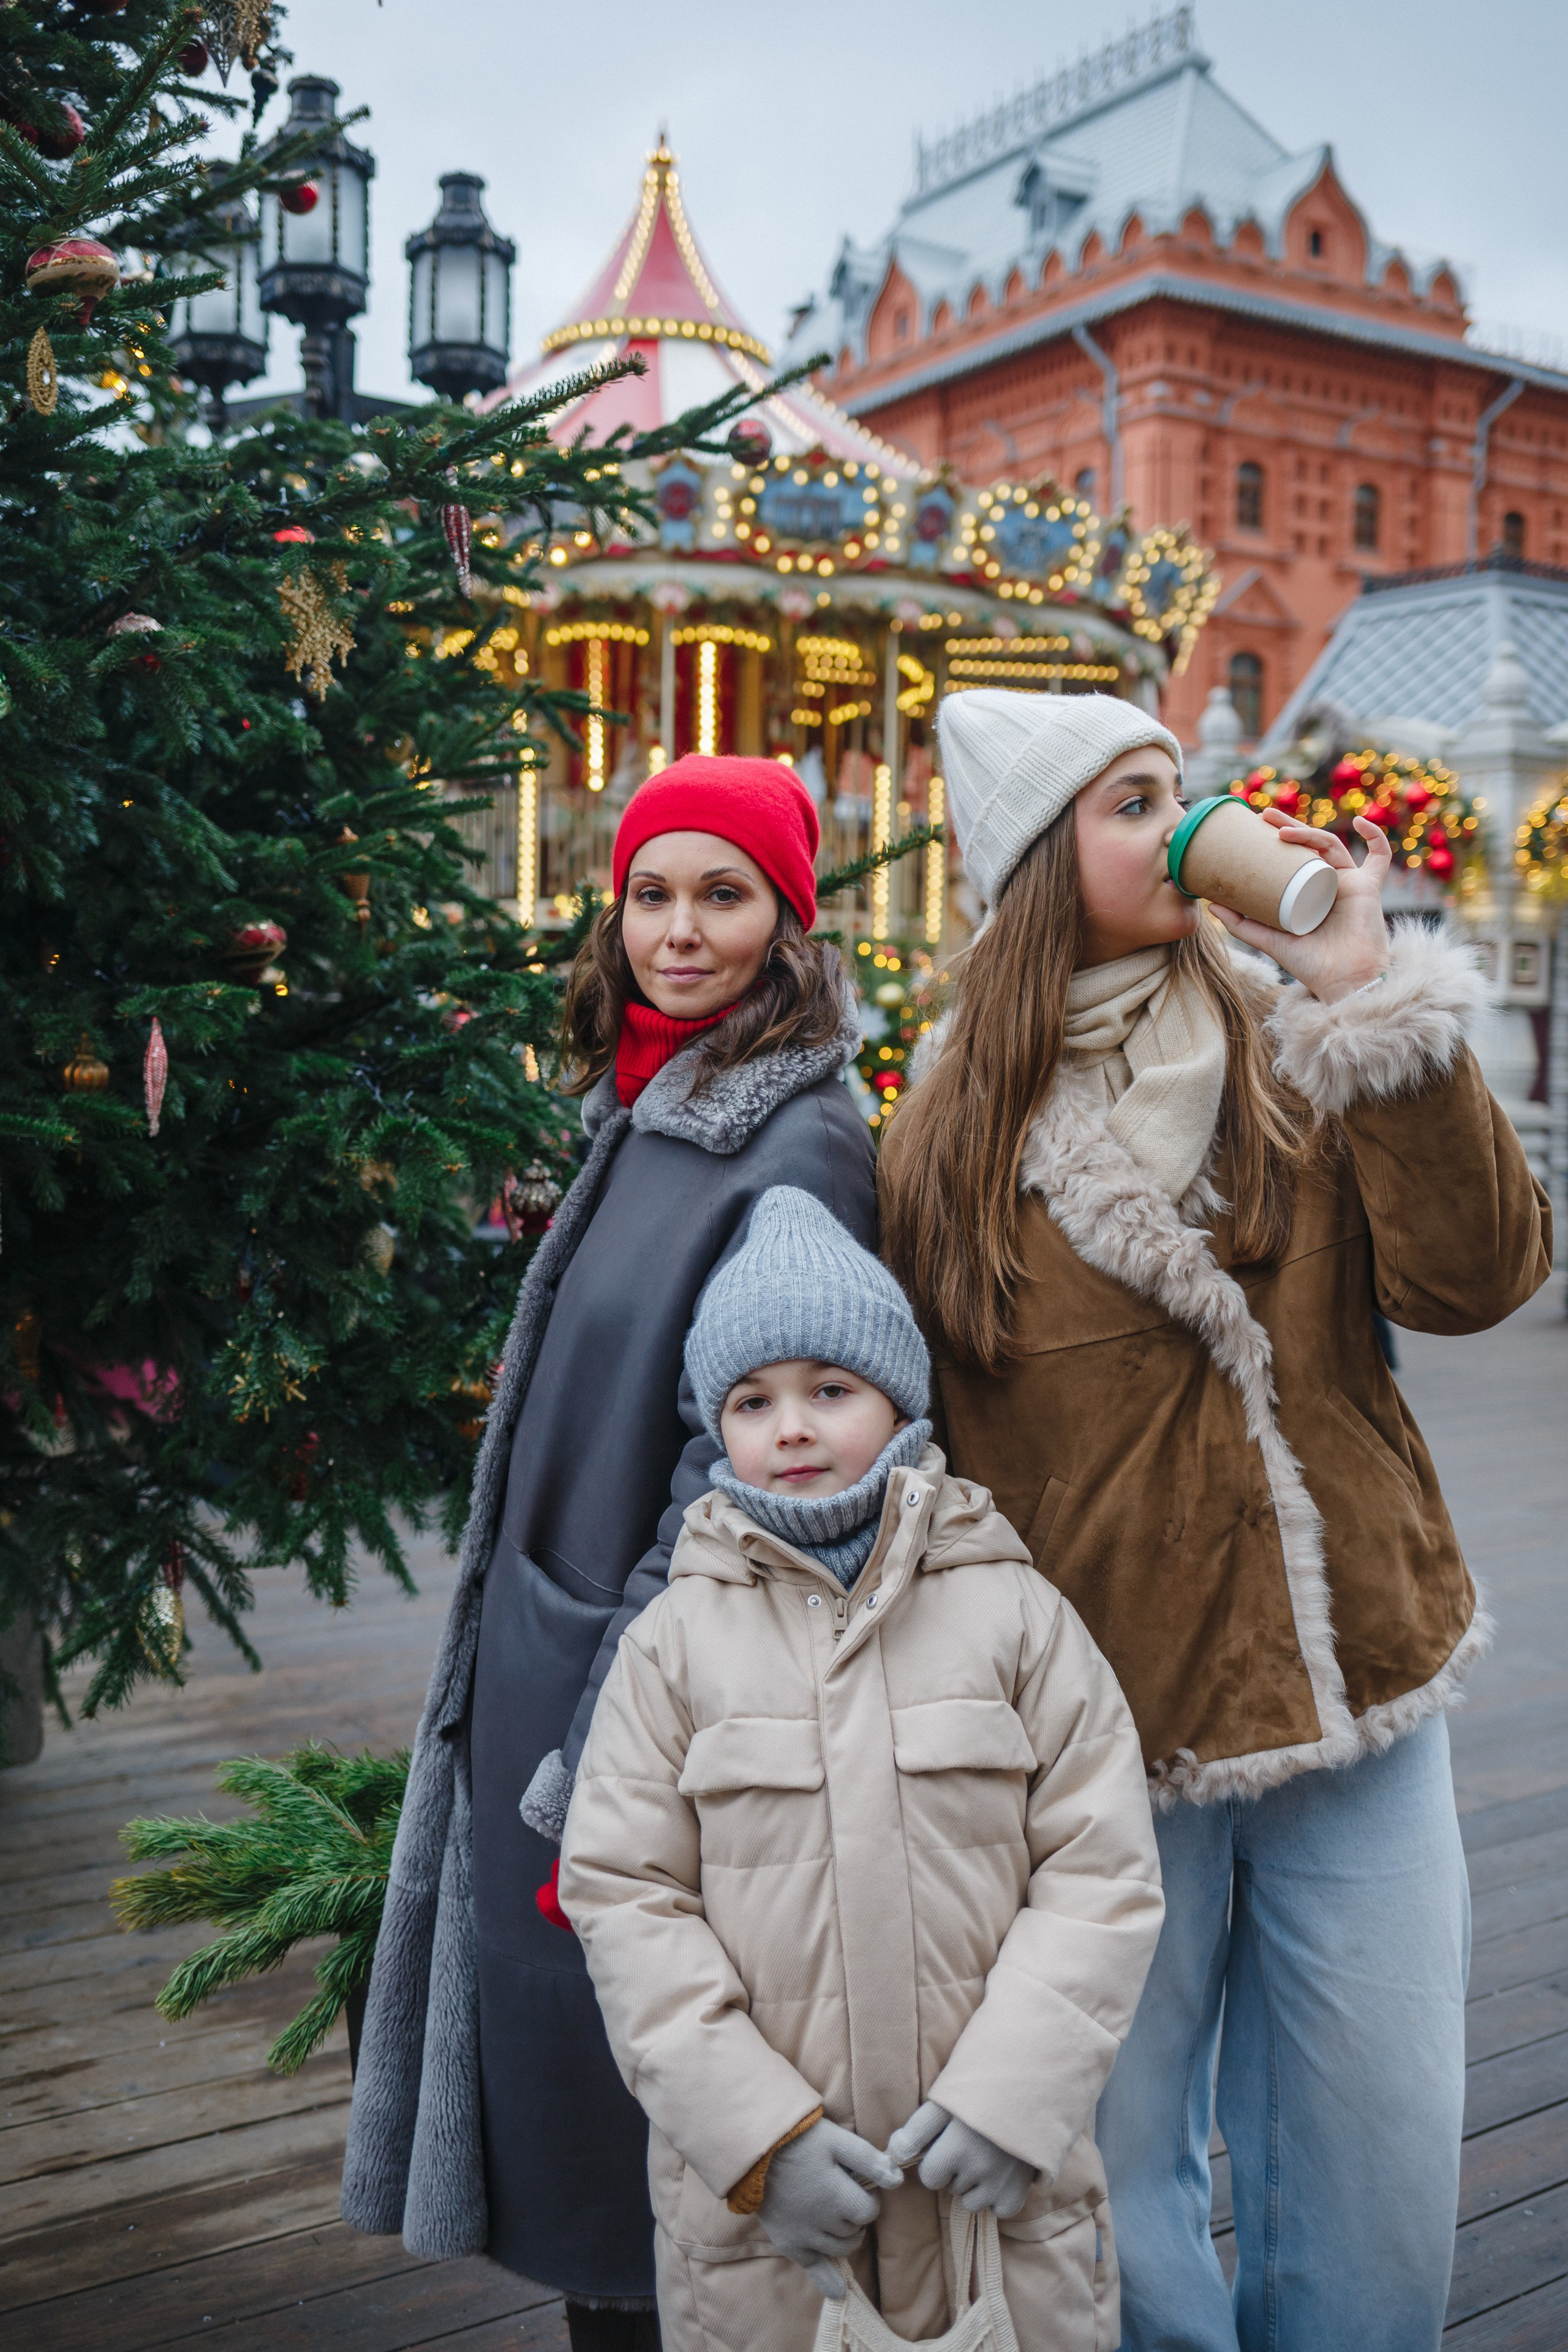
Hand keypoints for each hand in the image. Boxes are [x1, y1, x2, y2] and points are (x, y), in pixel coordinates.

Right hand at [757, 2118, 902, 2300]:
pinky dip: (828, 2281)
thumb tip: (897, 2180)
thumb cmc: (799, 2140)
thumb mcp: (837, 2140)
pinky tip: (838, 2291)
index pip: (870, 2211)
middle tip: (842, 2193)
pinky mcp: (789, 2243)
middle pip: (855, 2230)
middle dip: (856, 2214)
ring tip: (837, 2216)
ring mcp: (805, 2236)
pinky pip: (814, 2269)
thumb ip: (869, 2160)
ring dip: (846, 2236)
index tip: (857, 2182)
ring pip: (841, 2249)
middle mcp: (823, 2222)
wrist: (755, 2149)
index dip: (868, 2197)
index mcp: (838, 2197)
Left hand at [886, 2100, 1034, 2219]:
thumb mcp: (944, 2103)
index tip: (948, 2144)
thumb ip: (916, 2130)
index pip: (929, 2178)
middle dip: (956, 2171)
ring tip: (987, 2156)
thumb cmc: (980, 2093)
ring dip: (975, 2185)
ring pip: (972, 2202)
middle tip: (972, 2144)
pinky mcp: (1018, 2194)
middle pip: (951, 2188)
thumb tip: (894, 2155)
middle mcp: (977, 2171)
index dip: (935, 2161)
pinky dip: (998, 2197)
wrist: (1030, 2090)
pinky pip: (998, 2210)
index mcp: (955, 2149)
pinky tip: (1002, 2172)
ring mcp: (999, 2185)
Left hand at [1207, 809, 1391, 1003]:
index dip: (1277, 839)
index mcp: (1308, 891)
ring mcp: (1349, 883)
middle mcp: (1328, 883)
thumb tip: (1209, 903)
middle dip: (1288, 826)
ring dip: (1308, 832)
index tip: (1255, 826)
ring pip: (1331, 846)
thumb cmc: (1309, 964)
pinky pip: (1380, 857)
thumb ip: (1241, 924)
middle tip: (1263, 815)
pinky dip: (1375, 836)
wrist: (1341, 981)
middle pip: (1310, 846)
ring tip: (1281, 830)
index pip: (1292, 857)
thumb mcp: (1268, 940)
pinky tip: (1360, 822)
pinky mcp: (1369, 887)